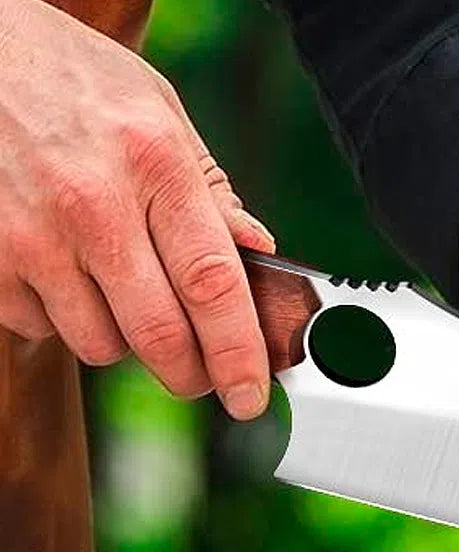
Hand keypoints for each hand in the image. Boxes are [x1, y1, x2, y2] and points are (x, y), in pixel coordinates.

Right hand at [0, 0, 274, 417]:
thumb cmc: (73, 80)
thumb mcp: (159, 112)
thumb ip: (211, 191)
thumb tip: (259, 254)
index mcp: (154, 163)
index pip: (212, 285)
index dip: (239, 354)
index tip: (250, 396)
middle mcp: (93, 203)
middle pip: (160, 335)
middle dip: (189, 373)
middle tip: (200, 375)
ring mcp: (32, 234)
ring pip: (101, 344)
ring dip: (122, 337)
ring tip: (118, 287)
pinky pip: (42, 328)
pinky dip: (62, 318)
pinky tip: (64, 271)